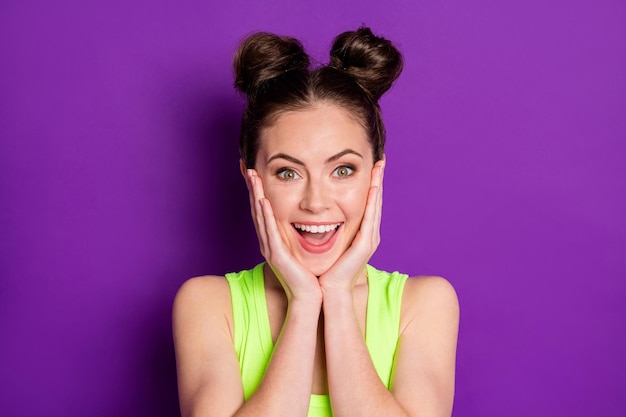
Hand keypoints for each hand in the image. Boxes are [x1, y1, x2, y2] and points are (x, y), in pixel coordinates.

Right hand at [244, 168, 321, 302]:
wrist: (310, 295)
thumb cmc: (308, 273)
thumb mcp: (302, 247)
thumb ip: (300, 232)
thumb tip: (309, 216)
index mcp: (273, 238)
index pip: (263, 209)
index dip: (257, 189)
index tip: (254, 171)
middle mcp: (268, 241)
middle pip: (257, 209)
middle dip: (252, 187)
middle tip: (247, 167)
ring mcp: (270, 248)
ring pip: (260, 217)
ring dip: (256, 195)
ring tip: (253, 177)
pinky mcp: (276, 255)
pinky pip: (269, 231)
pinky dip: (266, 216)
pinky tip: (263, 201)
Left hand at [318, 158, 384, 291]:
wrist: (330, 291)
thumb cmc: (328, 270)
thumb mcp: (331, 244)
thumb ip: (332, 231)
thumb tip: (323, 217)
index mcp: (362, 234)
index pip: (369, 204)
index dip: (372, 185)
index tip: (373, 167)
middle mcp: (370, 234)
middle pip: (376, 201)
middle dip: (379, 180)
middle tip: (381, 160)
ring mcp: (370, 239)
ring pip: (376, 206)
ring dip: (378, 185)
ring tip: (380, 167)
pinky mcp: (366, 244)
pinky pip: (371, 218)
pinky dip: (373, 201)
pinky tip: (373, 187)